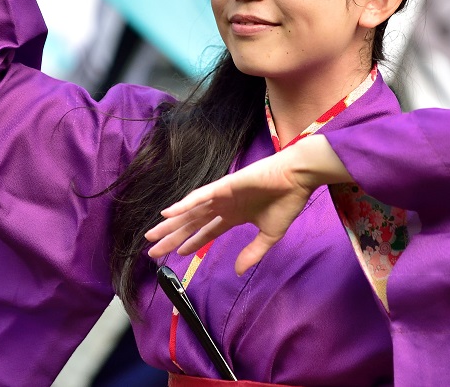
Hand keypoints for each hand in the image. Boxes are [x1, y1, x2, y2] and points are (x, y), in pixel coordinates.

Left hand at [145, 149, 318, 275]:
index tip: (176, 253)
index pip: (207, 232)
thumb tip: (238, 271)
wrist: (298, 178)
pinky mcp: (225, 185)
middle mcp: (224, 205)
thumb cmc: (287, 201)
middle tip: (152, 249)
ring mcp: (222, 195)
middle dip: (173, 236)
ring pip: (190, 211)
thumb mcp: (269, 235)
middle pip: (192, 223)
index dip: (191, 242)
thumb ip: (252, 253)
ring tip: (152, 235)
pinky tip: (170, 212)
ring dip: (171, 223)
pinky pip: (201, 196)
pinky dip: (184, 204)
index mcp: (235, 215)